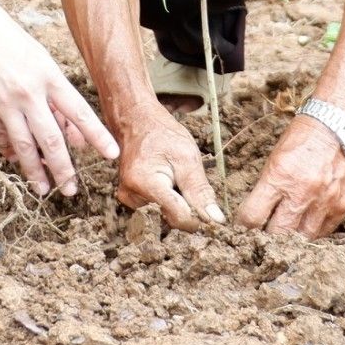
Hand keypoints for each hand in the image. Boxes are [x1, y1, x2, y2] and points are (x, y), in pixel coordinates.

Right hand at [0, 0, 119, 195]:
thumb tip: (69, 130)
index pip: (79, 111)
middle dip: (63, 168)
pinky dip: (9, 150)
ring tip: (43, 189)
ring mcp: (3, 102)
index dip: (96, 135)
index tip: (111, 154)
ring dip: (35, 171)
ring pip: (23, 146)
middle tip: (71, 189)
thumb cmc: (6, 40)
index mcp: (48, 76)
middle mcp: (29, 92)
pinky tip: (16, 161)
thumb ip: (54, 95)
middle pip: (51, 139)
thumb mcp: (38, 61)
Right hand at [113, 105, 226, 230]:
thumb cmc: (163, 135)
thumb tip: (216, 220)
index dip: (200, 217)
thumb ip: (200, 191)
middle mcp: (131, 196)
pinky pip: (158, 210)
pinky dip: (169, 200)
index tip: (213, 213)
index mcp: (144, 183)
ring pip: (166, 215)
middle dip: (188, 207)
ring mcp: (129, 200)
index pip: (179, 217)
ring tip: (176, 179)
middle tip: (191, 183)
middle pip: (172, 219)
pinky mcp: (131, 201)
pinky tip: (168, 182)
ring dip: (179, 203)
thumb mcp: (188, 157)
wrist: (137, 124)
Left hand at [236, 115, 344, 237]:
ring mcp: (324, 202)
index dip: (244, 226)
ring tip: (286, 233)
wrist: (339, 125)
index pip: (252, 216)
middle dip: (267, 238)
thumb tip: (257, 215)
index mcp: (279, 177)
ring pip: (302, 239)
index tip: (243, 227)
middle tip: (264, 235)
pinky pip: (323, 232)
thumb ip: (268, 188)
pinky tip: (306, 224)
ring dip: (292, 238)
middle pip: (277, 235)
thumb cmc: (303, 139)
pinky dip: (312, 231)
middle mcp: (302, 193)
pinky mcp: (342, 207)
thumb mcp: (276, 159)